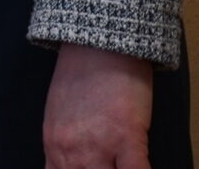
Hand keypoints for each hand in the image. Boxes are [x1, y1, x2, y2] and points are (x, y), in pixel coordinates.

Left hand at [43, 43, 154, 168]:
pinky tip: (145, 165)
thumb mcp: (61, 114)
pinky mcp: (126, 136)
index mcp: (54, 147)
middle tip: (111, 164)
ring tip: (125, 163)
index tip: (95, 168)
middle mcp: (70, 152)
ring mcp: (97, 147)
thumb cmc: (81, 73)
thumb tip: (79, 165)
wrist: (99, 41)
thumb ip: (67, 145)